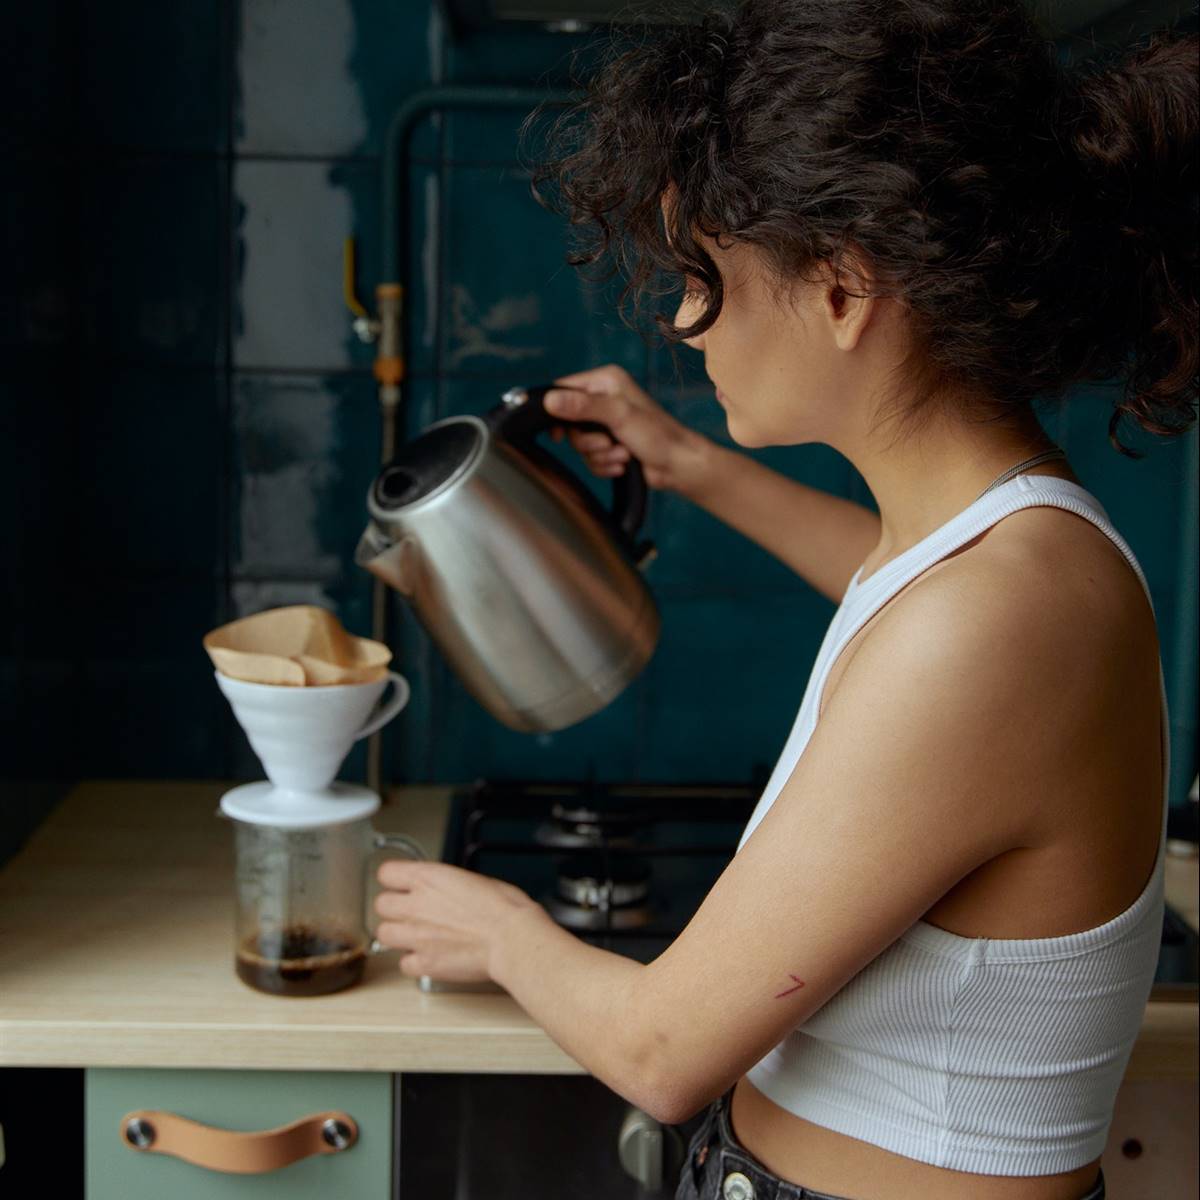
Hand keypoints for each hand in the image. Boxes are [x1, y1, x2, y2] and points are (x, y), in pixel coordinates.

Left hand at [374, 859, 539, 984]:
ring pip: (383, 934)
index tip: (401, 885)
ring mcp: (415, 936)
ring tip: (416, 935)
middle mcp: (415, 905)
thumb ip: (446, 885)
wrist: (512, 938)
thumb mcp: (472, 879)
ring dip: (397, 935)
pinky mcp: (423, 963)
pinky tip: (429, 956)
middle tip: (410, 912)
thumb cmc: (503, 908)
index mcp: (427, 878)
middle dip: (394, 909)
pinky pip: (404, 963)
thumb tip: (442, 891)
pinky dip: (414, 962)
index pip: (386, 873)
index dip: (394, 880)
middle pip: (380, 904)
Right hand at [545, 363, 711, 493]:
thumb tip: (549, 401)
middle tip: (608, 442)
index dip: (555, 410)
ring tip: (623, 454)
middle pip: (568, 421)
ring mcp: (606, 423)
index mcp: (606, 380)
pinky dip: (605, 465)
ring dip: (600, 455)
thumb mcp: (618, 415)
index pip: (563, 388)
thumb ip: (583, 406)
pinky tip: (623, 464)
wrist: (679, 465)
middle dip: (587, 440)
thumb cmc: (657, 435)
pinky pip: (590, 459)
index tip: (558, 433)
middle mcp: (604, 398)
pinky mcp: (609, 445)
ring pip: (579, 444)